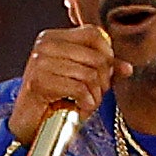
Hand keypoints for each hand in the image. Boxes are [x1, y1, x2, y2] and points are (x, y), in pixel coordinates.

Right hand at [7, 21, 113, 150]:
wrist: (28, 122)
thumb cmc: (55, 98)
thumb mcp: (82, 78)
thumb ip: (104, 69)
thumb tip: (127, 68)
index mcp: (53, 37)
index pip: (94, 34)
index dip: (107, 54)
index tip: (104, 73)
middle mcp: (44, 45)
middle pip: (96, 57)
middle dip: (103, 81)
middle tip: (95, 93)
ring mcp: (39, 62)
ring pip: (90, 75)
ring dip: (95, 96)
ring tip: (86, 103)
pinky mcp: (39, 81)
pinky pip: (79, 89)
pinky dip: (86, 103)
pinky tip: (80, 108)